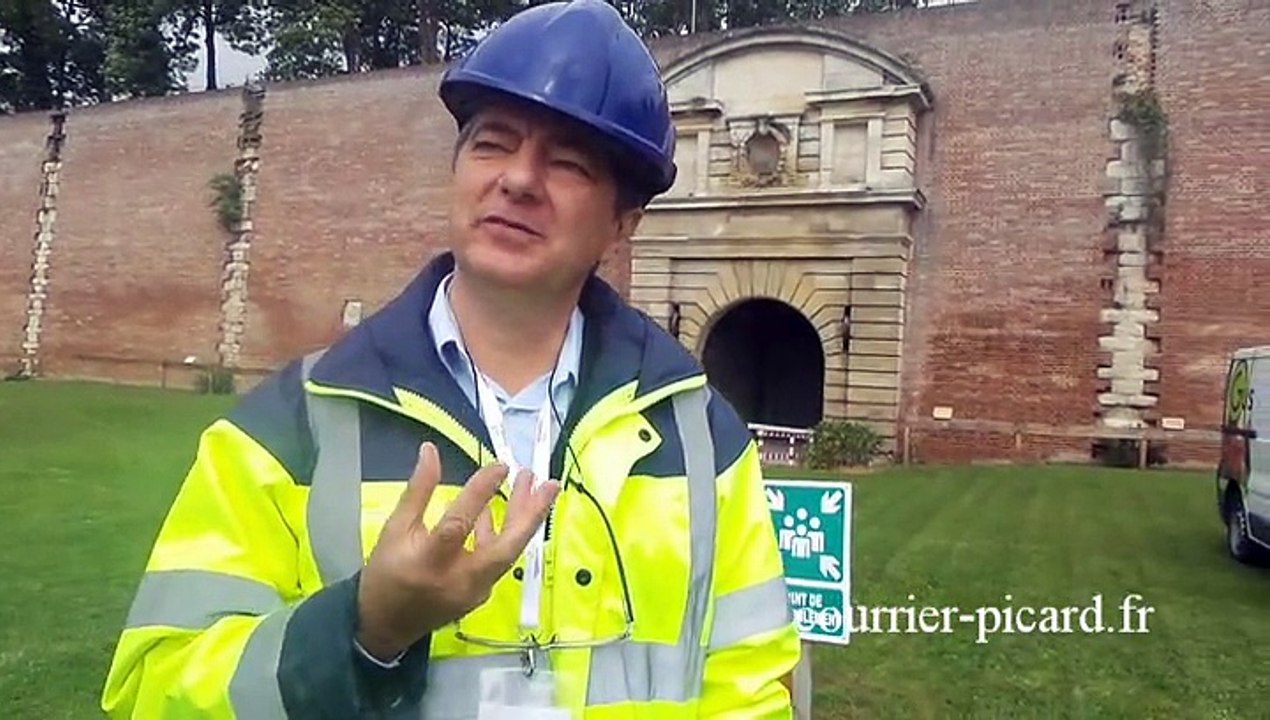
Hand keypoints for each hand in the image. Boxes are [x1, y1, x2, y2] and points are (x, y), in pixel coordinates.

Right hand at [355, 441, 559, 659]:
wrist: (385, 625)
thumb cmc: (386, 574)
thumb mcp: (394, 528)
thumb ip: (417, 490)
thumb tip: (430, 452)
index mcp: (430, 562)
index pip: (460, 524)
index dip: (481, 493)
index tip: (501, 466)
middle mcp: (459, 580)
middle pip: (506, 548)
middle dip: (531, 514)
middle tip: (549, 484)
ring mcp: (474, 591)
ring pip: (508, 553)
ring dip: (522, 519)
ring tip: (531, 485)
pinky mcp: (481, 595)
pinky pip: (498, 560)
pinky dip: (503, 535)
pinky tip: (504, 511)